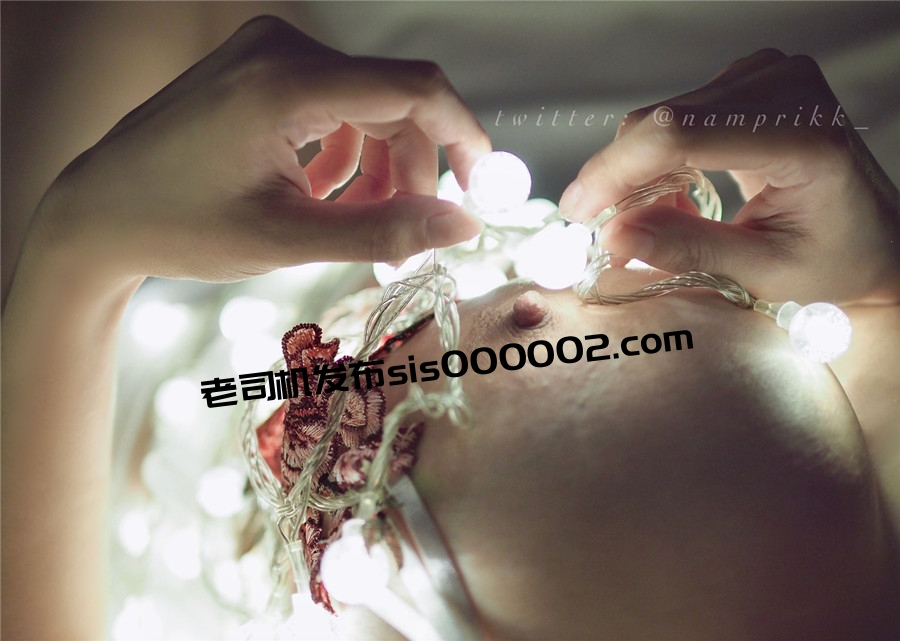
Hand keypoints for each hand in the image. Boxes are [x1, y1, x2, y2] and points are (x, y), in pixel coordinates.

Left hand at [31, 16, 490, 282]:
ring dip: (380, 166)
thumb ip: (382, 232)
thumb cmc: (178, 225)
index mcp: (285, 83)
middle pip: (395, 100)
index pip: (414, 88)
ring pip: (369, 103)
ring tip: (357, 222)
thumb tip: (460, 227)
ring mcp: (268, 52)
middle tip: (406, 235)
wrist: (97, 212)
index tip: (483, 187)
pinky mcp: (261, 66)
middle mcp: (280, 50)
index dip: (463, 137)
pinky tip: (323, 192)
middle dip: (414, 170)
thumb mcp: (287, 240)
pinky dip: (346, 150)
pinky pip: (336, 101)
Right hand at [560, 49, 899, 304]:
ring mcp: (767, 77)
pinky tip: (671, 194)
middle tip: (600, 228)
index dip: (618, 172)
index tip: (579, 212)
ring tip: (647, 220)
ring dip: (635, 172)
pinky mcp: (747, 82)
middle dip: (617, 177)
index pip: (682, 134)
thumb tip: (615, 236)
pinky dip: (655, 160)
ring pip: (660, 117)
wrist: (873, 235)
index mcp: (804, 135)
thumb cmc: (834, 258)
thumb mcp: (763, 271)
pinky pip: (673, 116)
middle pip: (664, 120)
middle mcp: (786, 89)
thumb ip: (688, 249)